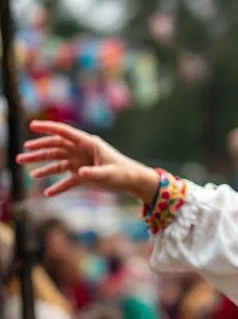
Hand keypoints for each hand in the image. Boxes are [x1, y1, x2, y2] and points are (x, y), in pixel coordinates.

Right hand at [16, 120, 159, 203]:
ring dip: (44, 167)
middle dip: (39, 150)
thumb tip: (79, 173)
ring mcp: (81, 163)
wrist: (133, 181)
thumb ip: (94, 173)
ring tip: (29, 172)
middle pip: (56, 148)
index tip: (32, 125)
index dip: (48, 128)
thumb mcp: (109, 174)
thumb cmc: (124, 173)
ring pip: (58, 163)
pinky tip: (48, 193)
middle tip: (22, 155)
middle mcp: (82, 151)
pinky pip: (67, 180)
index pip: (65, 133)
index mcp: (88, 144)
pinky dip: (58, 186)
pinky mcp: (83, 176)